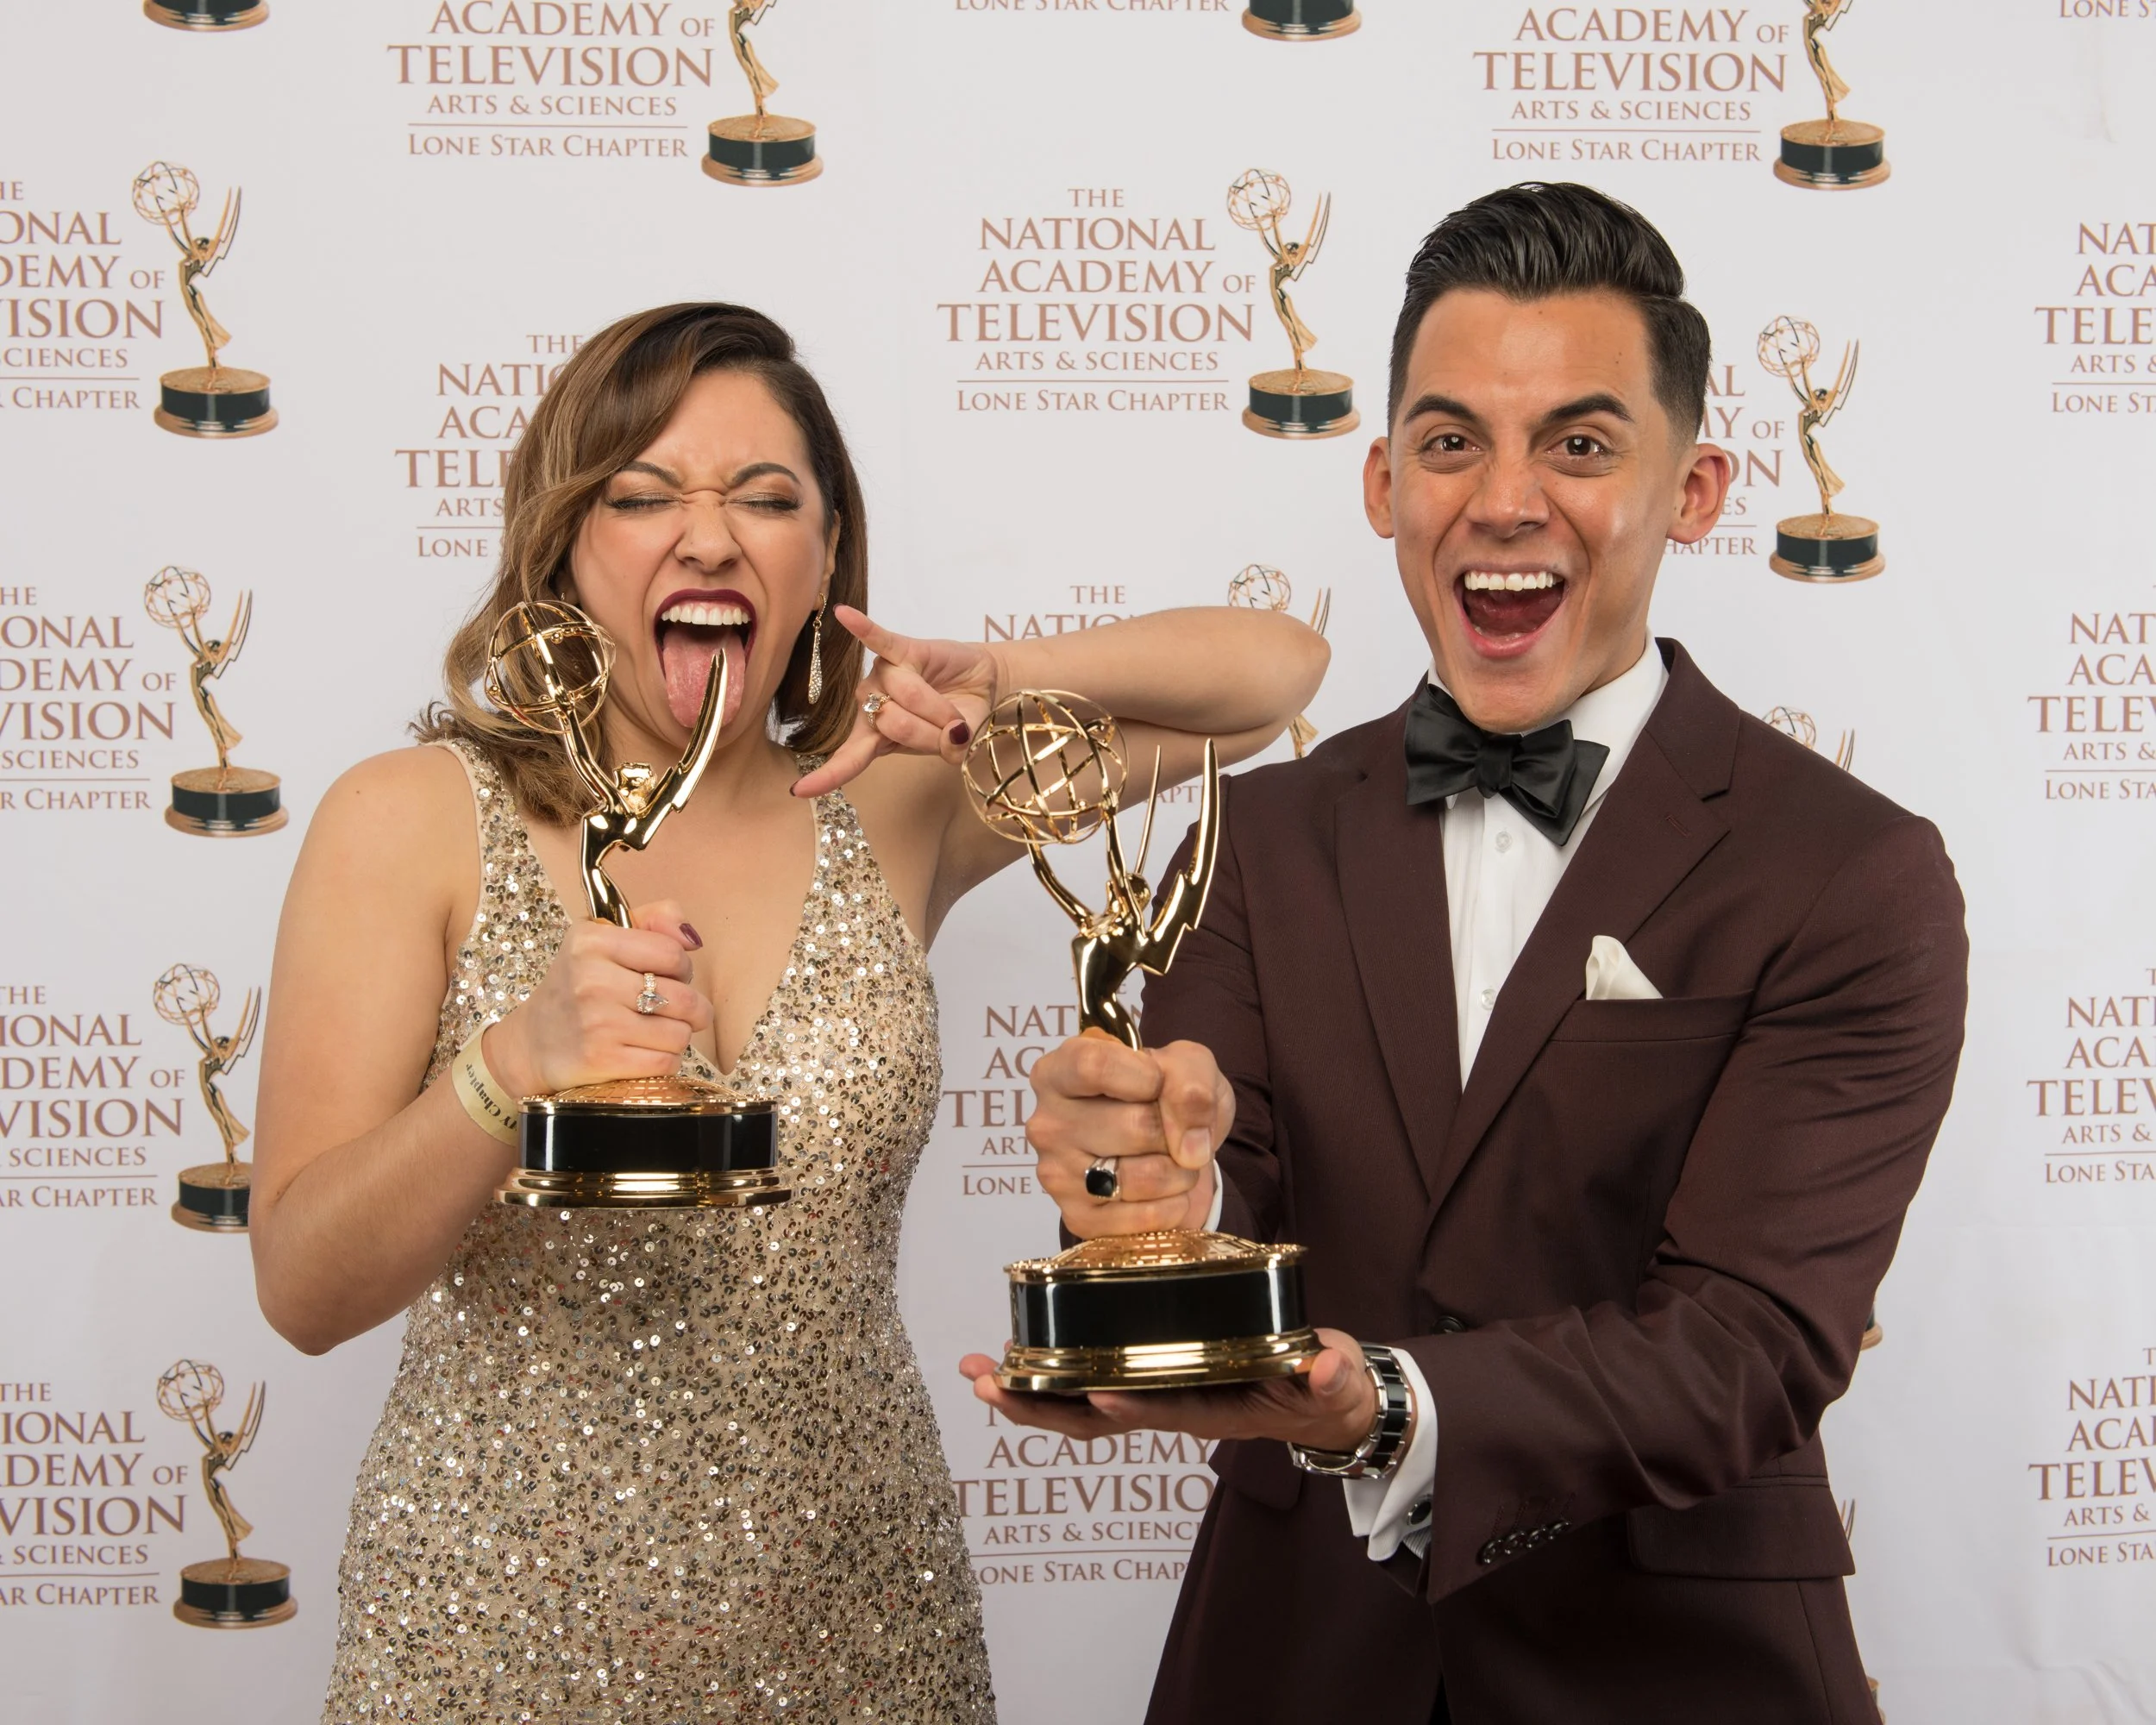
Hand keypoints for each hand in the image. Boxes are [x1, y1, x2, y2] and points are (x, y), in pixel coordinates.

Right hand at [483, 899, 710, 1097]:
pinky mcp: (601, 1059)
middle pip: (683, 998)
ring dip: (678, 1036)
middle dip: (692, 1008)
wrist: (533, 1042)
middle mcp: (591, 980)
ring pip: (679, 1034)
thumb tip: (692, 938)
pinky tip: (645, 1052)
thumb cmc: (579, 986)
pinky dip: (665, 1061)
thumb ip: (654, 919)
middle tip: (673, 1010)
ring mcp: (597, 1022)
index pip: (672, 953)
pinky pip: (665, 1063)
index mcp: (592, 942)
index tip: (671, 977)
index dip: (682, 968)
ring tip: (656, 1032)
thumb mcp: (603, 937)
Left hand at [791, 605, 998, 796]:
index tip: (799, 791)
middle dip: (930, 730)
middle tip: (953, 729)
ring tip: (954, 708)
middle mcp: (872, 706)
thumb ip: (949, 748)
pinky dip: (864, 629)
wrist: (982, 684)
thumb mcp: (958, 743)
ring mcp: (884, 676)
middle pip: (892, 724)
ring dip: (937, 705)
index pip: (848, 759)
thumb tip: (953, 738)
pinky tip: (844, 614)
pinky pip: (879, 639)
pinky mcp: (901, 649)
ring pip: (903, 693)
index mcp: (877, 738)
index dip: (827, 776)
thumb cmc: (962, 716)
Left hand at [958, 1327, 1381, 1453]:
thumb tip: (1327, 1368)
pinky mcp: (1152, 1379)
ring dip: (1028, 1391)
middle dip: (1040, 1405)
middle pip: (1097, 1418)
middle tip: (987, 1384)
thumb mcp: (1332, 1380)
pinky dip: (1051, 1373)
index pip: (1165, 1411)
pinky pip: (1092, 1383)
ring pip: (1082, 1405)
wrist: (1320, 1401)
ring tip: (978, 1372)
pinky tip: (1017, 1356)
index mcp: (1214, 1409)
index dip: (1130, 1406)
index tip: (1094, 1395)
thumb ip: (1328, 1375)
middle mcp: (1173, 1407)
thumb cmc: (1323, 1388)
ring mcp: (1157, 1396)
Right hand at [1027, 1032, 1230, 1236]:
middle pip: (1136, 1126)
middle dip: (1176, 1131)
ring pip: (1145, 1177)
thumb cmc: (1164, 1094)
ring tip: (1174, 1160)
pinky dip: (1176, 1204)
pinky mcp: (1078, 1218)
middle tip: (1174, 1130)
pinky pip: (1147, 1218)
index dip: (1147, 1078)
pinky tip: (1166, 1191)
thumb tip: (1190, 1146)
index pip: (1096, 1068)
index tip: (1161, 1084)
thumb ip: (1191, 1082)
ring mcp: (1057, 1176)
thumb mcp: (1185, 1063)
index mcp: (1057, 1072)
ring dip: (1181, 1171)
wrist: (1168, 1147)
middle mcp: (1046, 1125)